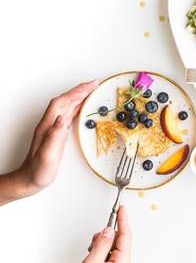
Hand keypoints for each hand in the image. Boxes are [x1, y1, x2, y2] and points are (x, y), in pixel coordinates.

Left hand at [0, 80, 98, 204]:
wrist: (29, 179)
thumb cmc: (38, 171)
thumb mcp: (47, 155)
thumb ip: (54, 136)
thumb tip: (62, 118)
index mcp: (47, 126)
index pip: (62, 103)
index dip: (76, 92)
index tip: (91, 85)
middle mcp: (49, 124)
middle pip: (65, 100)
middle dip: (80, 90)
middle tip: (96, 84)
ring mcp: (53, 127)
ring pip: (67, 106)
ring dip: (80, 96)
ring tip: (92, 91)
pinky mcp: (57, 132)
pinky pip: (69, 114)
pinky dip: (78, 107)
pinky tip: (84, 107)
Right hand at [84, 206, 131, 262]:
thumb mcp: (94, 261)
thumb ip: (101, 245)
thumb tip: (107, 231)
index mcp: (123, 259)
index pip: (125, 234)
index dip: (123, 219)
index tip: (121, 208)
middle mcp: (123, 261)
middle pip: (119, 239)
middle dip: (108, 233)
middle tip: (97, 236)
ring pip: (113, 246)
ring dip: (103, 243)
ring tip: (92, 250)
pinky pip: (109, 253)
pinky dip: (101, 250)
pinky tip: (94, 254)